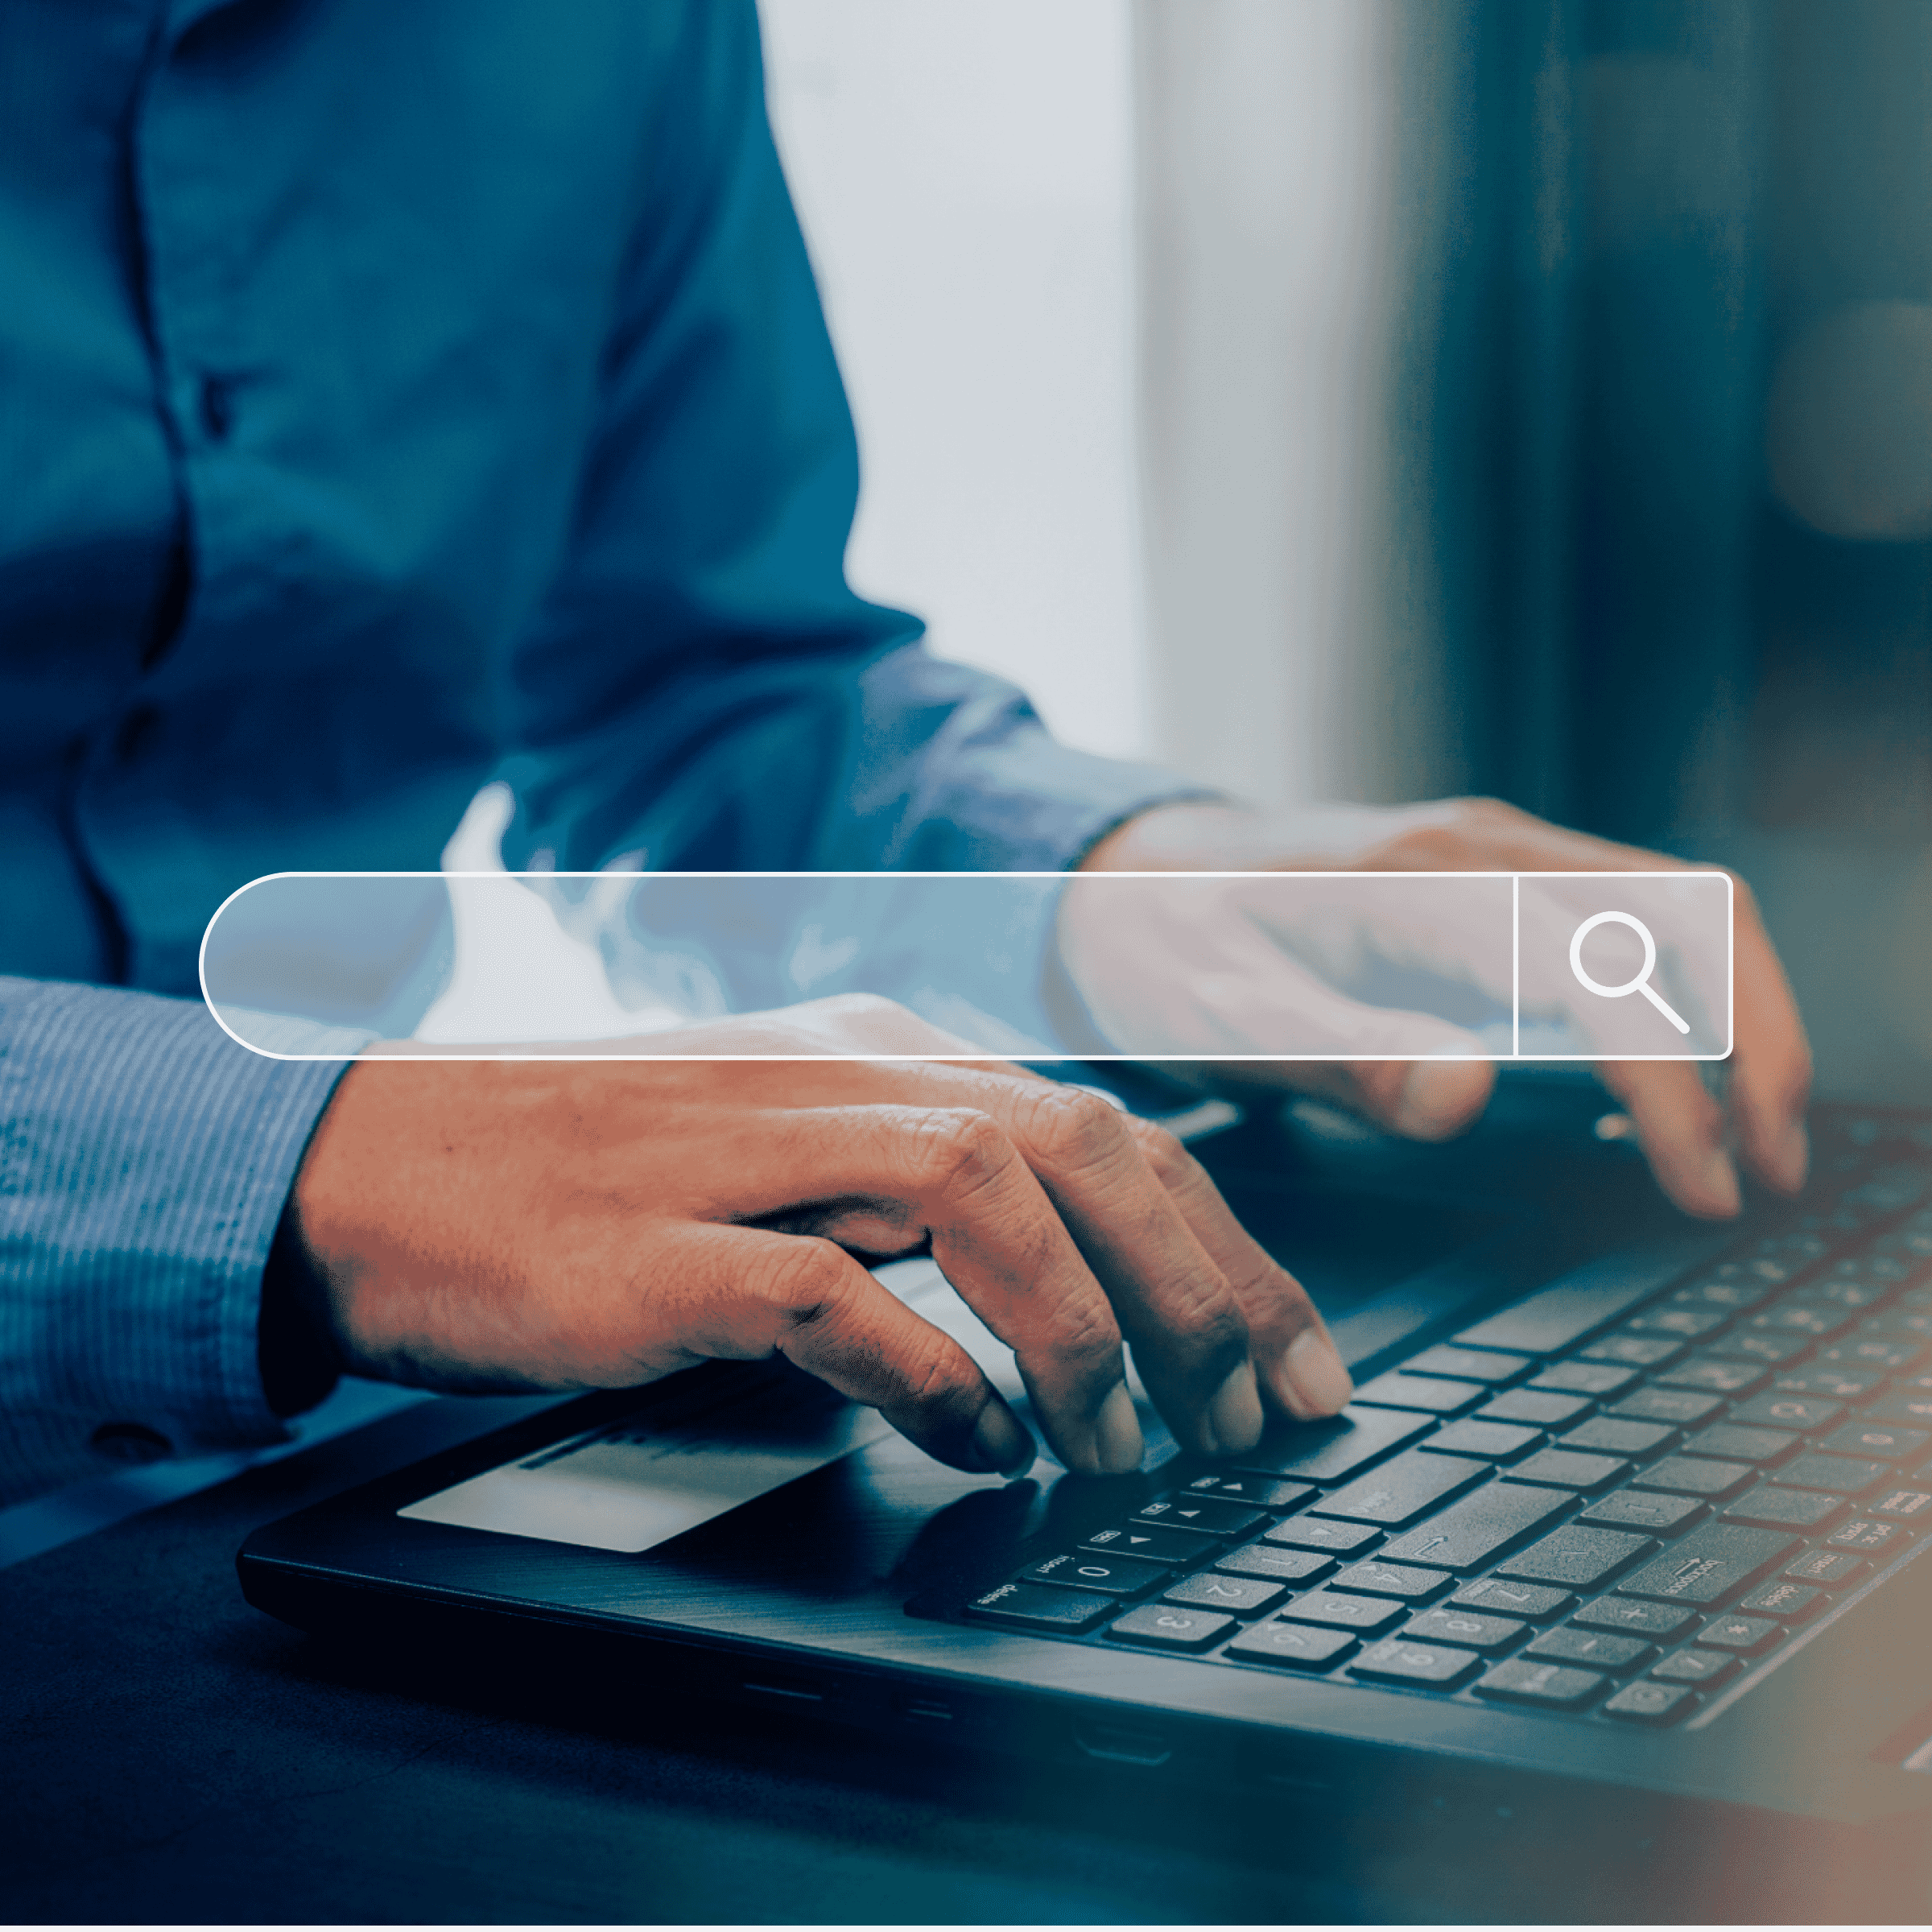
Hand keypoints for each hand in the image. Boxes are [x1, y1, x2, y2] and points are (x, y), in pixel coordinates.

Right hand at [285, 994, 1353, 1477]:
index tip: (1292, 1357)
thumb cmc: (589, 1170)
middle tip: (1251, 1417)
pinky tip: (978, 1442)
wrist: (381, 1161)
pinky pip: (835, 1295)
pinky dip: (932, 1370)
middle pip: (1080, 1147)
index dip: (1225, 1247)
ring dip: (1086, 1329)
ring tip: (1127, 1447)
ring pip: (985, 1193)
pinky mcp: (664, 1244)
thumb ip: (911, 1191)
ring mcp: (751, 1150)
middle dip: (1200, 1289)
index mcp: (880, 1051)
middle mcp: (838, 1076)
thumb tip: (1053, 1305)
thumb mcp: (784, 1143)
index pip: (1105, 1130)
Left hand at [1075, 799, 1811, 1218]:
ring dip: (1743, 1014)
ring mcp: (1492, 852)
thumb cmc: (1163, 950)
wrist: (1120, 877)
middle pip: (1686, 914)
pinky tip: (1664, 1088)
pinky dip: (1682, 995)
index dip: (1672, 1081)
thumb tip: (1470, 1095)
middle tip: (1768, 1169)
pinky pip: (1625, 920)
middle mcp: (1476, 847)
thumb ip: (1346, 1056)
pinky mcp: (1490, 880)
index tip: (1701, 1182)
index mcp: (1416, 883)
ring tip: (1753, 1139)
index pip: (1598, 970)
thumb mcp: (1224, 1018)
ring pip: (1677, 908)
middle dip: (1759, 1039)